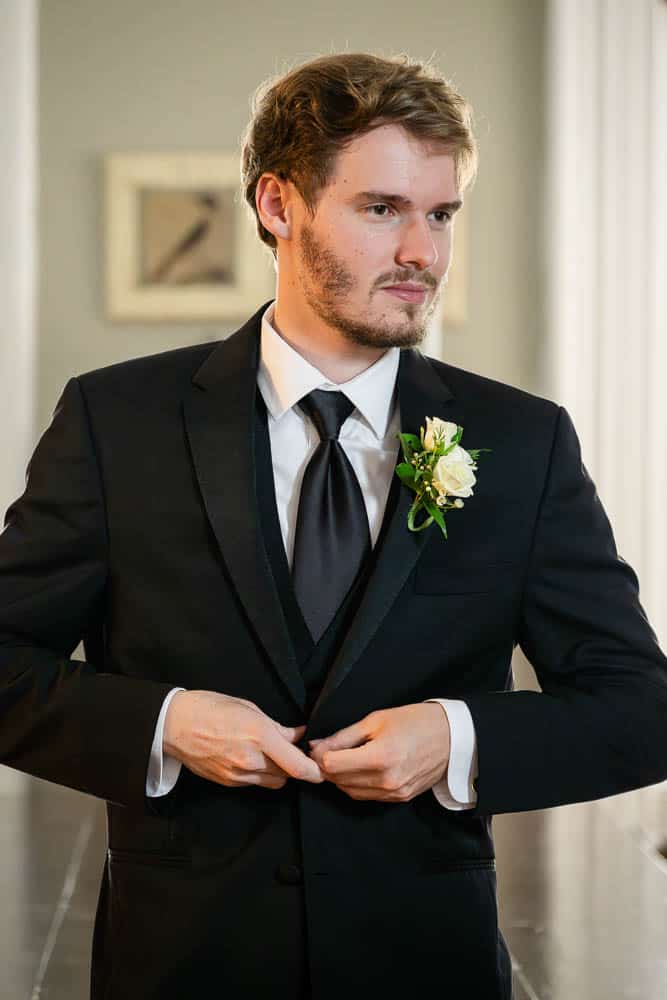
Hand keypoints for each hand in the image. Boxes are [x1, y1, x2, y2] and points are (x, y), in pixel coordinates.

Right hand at [163, 690, 322, 788]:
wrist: (173, 725)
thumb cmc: (209, 707)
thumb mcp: (247, 707)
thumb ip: (275, 726)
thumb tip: (296, 735)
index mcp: (259, 735)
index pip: (296, 765)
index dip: (314, 772)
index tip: (322, 770)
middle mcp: (251, 759)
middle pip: (287, 775)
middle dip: (294, 766)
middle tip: (293, 753)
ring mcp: (238, 774)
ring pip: (272, 782)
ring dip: (277, 772)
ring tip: (270, 755)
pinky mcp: (227, 782)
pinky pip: (253, 783)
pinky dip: (259, 774)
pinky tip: (251, 758)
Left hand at [308, 703, 449, 802]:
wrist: (452, 737)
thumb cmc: (415, 721)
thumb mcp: (376, 720)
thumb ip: (344, 736)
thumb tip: (316, 747)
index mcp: (380, 757)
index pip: (332, 765)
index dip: (319, 755)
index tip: (318, 746)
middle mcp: (386, 780)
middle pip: (338, 781)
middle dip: (327, 767)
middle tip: (327, 750)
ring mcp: (394, 793)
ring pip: (350, 792)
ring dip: (340, 778)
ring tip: (344, 759)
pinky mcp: (399, 799)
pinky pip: (367, 796)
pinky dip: (356, 785)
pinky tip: (360, 769)